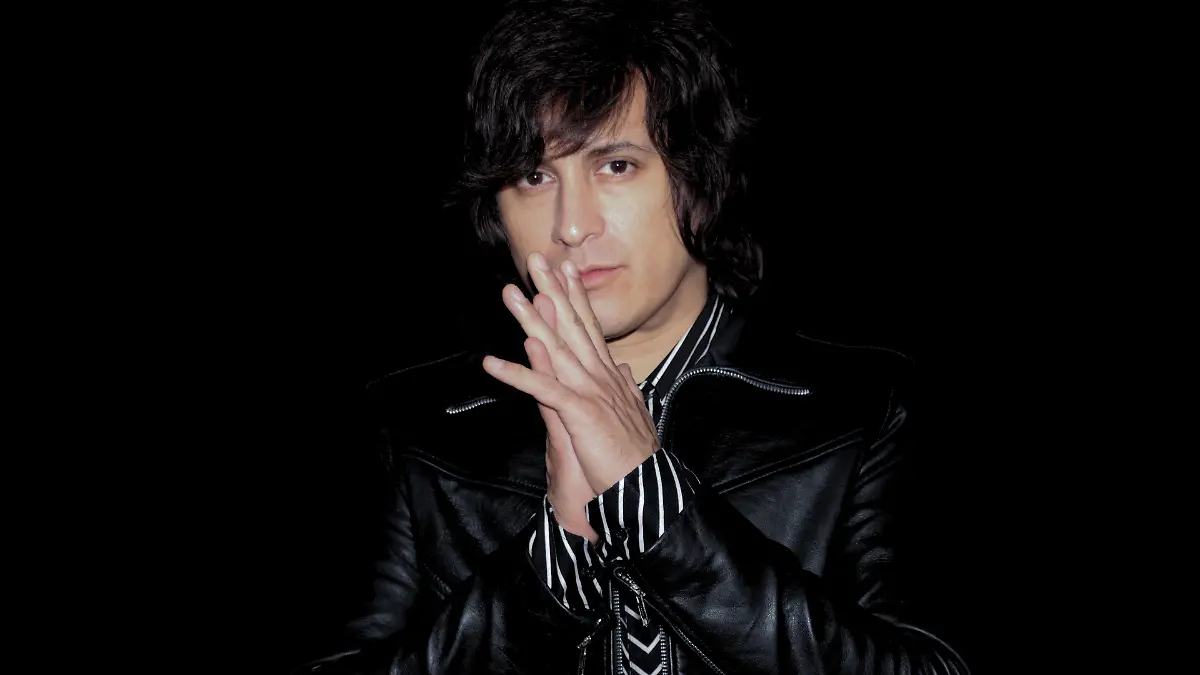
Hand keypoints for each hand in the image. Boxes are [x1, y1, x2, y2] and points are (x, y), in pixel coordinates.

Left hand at [483, 252, 657, 499]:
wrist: (645, 486)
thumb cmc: (636, 456)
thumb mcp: (633, 413)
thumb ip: (624, 386)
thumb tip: (622, 366)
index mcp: (610, 375)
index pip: (590, 327)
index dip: (576, 296)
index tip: (566, 269)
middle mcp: (600, 375)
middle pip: (572, 325)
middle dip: (552, 290)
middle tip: (536, 259)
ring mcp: (590, 391)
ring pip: (555, 347)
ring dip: (529, 319)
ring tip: (510, 294)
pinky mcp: (579, 413)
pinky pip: (541, 390)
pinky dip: (515, 374)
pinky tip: (491, 363)